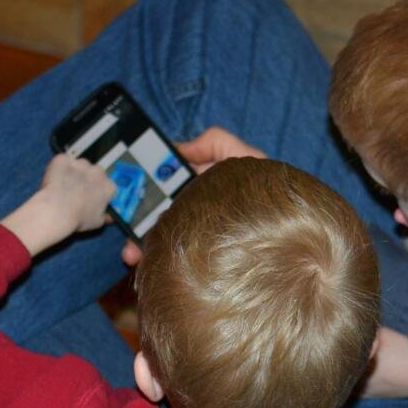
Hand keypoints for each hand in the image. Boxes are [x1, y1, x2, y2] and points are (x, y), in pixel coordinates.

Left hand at [2, 154, 115, 255]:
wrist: (56, 211)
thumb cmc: (76, 218)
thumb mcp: (97, 222)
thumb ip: (105, 216)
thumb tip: (108, 216)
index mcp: (108, 186)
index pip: (108, 185)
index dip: (99, 191)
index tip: (93, 196)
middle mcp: (97, 172)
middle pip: (95, 172)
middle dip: (88, 179)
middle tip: (77, 191)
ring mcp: (80, 164)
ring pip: (79, 165)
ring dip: (74, 171)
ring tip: (64, 186)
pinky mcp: (64, 160)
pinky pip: (62, 160)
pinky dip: (59, 167)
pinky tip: (55, 179)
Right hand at [120, 127, 267, 265]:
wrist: (288, 245)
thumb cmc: (270, 195)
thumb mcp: (247, 158)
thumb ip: (216, 142)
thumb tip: (180, 147)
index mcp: (203, 183)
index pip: (167, 179)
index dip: (145, 180)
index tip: (127, 185)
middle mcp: (196, 208)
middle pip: (158, 209)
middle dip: (136, 216)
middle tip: (118, 221)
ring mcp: (196, 233)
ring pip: (160, 235)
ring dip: (140, 242)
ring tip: (130, 254)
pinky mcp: (198, 257)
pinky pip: (171, 256)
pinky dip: (155, 260)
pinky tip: (145, 265)